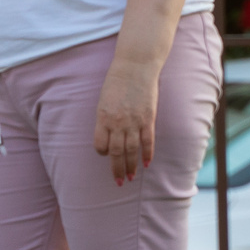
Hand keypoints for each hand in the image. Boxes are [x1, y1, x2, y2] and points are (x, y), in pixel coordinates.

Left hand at [92, 60, 160, 185]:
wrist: (135, 67)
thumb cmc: (116, 81)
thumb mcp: (103, 100)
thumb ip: (105, 119)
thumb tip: (108, 135)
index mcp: (103, 117)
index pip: (100, 144)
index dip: (102, 152)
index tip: (105, 155)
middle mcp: (117, 123)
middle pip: (117, 152)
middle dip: (116, 169)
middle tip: (118, 182)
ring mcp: (134, 122)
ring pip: (132, 150)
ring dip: (131, 166)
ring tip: (129, 178)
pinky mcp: (148, 119)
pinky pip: (147, 141)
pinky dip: (147, 154)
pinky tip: (145, 164)